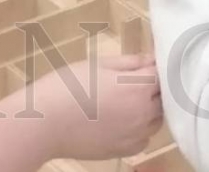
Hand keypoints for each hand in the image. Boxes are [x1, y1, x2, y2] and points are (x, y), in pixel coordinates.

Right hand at [22, 54, 161, 160]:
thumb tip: (152, 59)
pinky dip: (140, 128)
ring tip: (128, 98)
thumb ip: (130, 63)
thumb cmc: (69, 86)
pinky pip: (144, 138)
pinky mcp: (125, 151)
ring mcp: (136, 135)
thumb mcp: (99, 64)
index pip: (162, 74)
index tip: (150, 60)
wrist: (45, 123)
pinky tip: (122, 119)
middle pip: (163, 97)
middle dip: (155, 86)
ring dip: (151, 107)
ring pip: (156, 119)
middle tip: (136, 78)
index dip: (158, 65)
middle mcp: (144, 114)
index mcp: (138, 88)